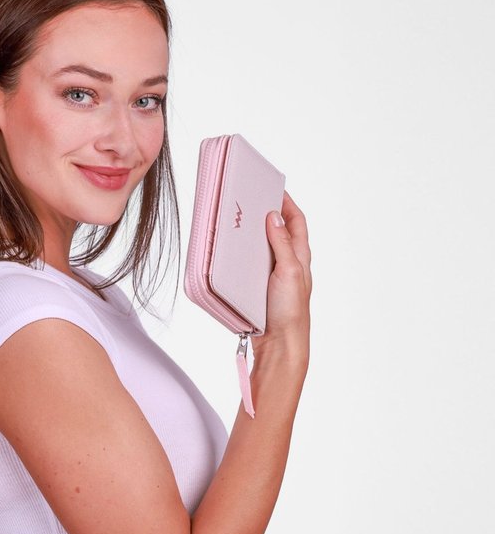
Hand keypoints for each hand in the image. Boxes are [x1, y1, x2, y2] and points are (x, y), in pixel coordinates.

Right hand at [252, 190, 311, 359]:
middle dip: (268, 213)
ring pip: (265, 247)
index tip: (273, 188)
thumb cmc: (290, 312)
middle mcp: (289, 264)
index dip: (287, 203)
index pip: (296, 221)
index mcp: (300, 257)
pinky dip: (244, 254)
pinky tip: (232, 253)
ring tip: (239, 222)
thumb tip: (274, 216)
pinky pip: (252, 265)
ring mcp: (274, 276)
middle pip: (280, 231)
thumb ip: (281, 244)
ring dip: (253, 234)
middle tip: (251, 200)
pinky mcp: (261, 288)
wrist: (280, 345)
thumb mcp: (288, 271)